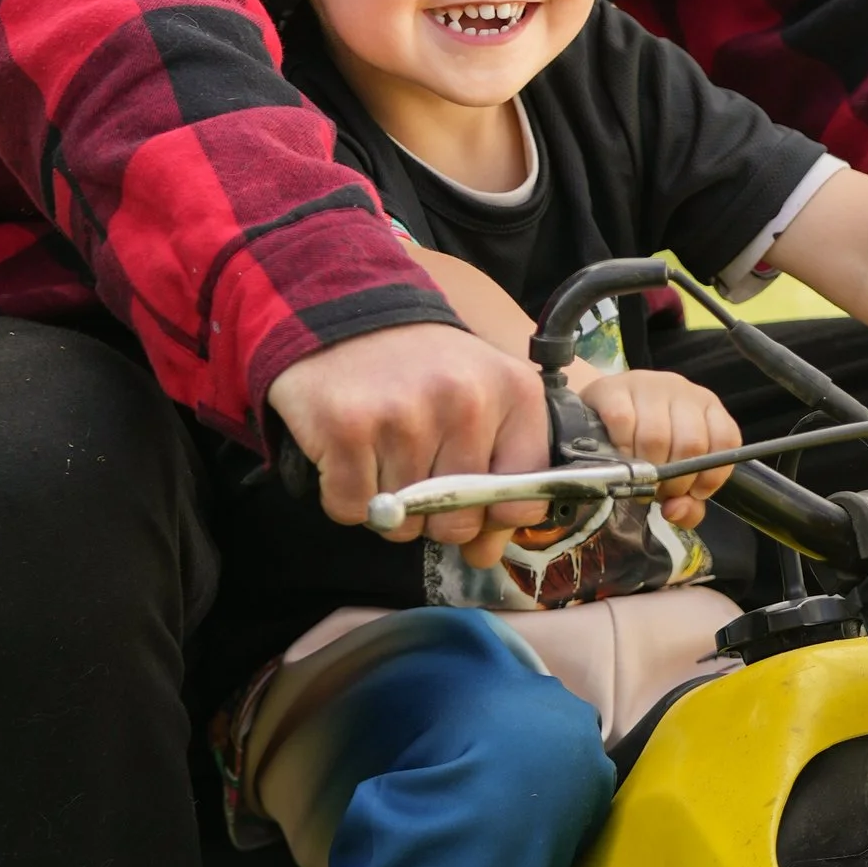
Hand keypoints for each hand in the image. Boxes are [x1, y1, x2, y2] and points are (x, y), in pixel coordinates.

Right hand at [268, 322, 552, 554]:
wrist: (344, 312)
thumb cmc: (419, 368)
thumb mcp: (479, 402)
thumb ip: (497, 479)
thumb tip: (486, 554)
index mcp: (514, 394)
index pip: (523, 502)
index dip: (492, 516)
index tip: (471, 499)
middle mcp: (465, 402)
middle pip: (457, 523)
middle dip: (432, 516)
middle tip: (414, 469)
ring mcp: (405, 415)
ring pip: (402, 522)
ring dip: (386, 504)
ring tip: (380, 451)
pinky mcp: (346, 427)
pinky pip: (351, 508)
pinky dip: (344, 495)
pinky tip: (349, 453)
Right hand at [566, 359, 741, 527]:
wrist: (600, 413)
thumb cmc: (646, 447)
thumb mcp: (675, 475)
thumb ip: (688, 505)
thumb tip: (676, 511)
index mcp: (708, 408)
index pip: (726, 440)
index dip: (711, 476)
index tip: (690, 493)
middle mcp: (684, 392)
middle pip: (691, 443)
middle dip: (674, 481)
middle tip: (657, 491)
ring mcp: (649, 385)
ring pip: (656, 436)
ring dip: (645, 470)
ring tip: (637, 478)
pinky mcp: (615, 388)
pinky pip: (622, 421)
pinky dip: (622, 449)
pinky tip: (620, 457)